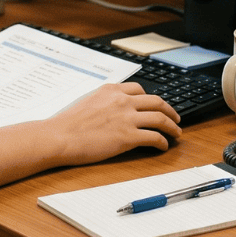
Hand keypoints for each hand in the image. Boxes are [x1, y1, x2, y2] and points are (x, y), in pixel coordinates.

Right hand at [49, 82, 181, 161]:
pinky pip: (154, 137)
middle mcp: (122, 101)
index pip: (140, 90)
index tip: (156, 105)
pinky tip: (163, 146)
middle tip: (175, 118)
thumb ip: (104, 101)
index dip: (152, 99)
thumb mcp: (87, 101)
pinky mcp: (128, 136)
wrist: (59, 137)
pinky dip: (163, 142)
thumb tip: (110, 108)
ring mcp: (127, 118)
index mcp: (112, 90)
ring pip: (160, 118)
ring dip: (172, 126)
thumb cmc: (66, 124)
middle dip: (170, 110)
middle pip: (156, 102)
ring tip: (176, 133)